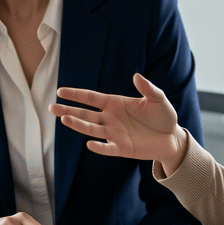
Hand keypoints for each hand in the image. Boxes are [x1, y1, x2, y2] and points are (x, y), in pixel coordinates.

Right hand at [50, 73, 189, 172]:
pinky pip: (108, 148)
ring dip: (78, 125)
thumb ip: (147, 88)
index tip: (60, 91)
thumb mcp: (158, 98)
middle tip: (51, 108)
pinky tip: (90, 144)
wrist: (172, 137)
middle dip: (69, 110)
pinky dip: (99, 147)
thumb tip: (136, 76)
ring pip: (92, 129)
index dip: (76, 94)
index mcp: (115, 104)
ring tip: (64, 119)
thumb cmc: (163, 116)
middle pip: (85, 114)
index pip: (92, 98)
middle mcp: (110, 118)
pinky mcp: (122, 148)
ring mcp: (114, 133)